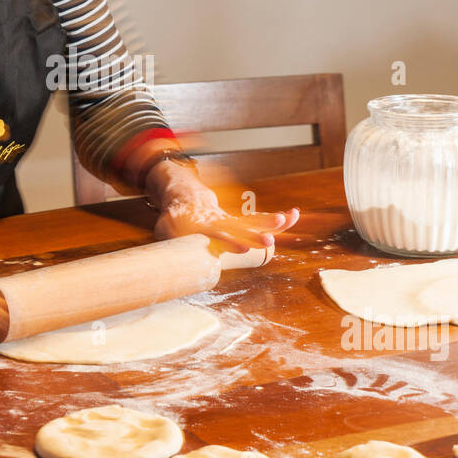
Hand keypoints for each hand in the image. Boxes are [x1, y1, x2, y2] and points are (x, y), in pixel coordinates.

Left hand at [147, 163, 299, 254]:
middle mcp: (221, 222)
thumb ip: (167, 242)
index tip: (243, 248)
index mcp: (203, 227)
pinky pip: (259, 221)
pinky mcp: (238, 222)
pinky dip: (276, 221)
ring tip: (290, 218)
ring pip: (253, 221)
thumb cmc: (174, 220)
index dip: (230, 241)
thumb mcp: (164, 229)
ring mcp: (231, 221)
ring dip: (271, 222)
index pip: (218, 235)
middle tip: (268, 241)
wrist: (186, 198)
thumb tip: (165, 259)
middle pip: (240, 229)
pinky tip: (293, 216)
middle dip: (254, 235)